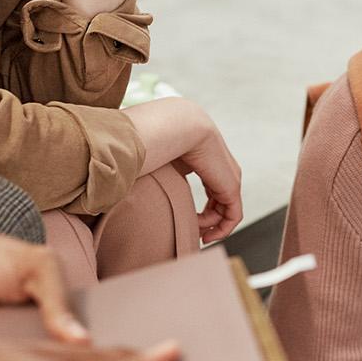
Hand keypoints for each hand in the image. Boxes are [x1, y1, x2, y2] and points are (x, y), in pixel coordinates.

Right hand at [126, 97, 242, 241]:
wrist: (178, 125)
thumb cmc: (160, 136)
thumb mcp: (159, 156)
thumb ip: (153, 167)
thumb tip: (129, 177)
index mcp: (206, 157)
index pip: (210, 186)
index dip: (199, 208)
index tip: (184, 220)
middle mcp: (221, 167)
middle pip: (218, 200)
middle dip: (206, 220)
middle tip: (192, 233)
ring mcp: (229, 176)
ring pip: (226, 210)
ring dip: (211, 226)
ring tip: (195, 235)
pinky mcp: (231, 186)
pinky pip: (233, 214)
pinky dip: (222, 229)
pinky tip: (205, 235)